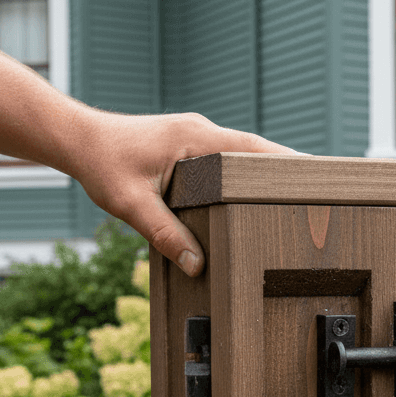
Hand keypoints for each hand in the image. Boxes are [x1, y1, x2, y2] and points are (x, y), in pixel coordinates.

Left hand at [74, 112, 297, 276]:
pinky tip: (252, 195)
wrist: (77, 140)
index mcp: (196, 139)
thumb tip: (197, 265)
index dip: (286, 163)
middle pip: (257, 150)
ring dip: (264, 172)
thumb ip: (165, 234)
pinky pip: (227, 158)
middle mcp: (202, 131)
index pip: (254, 149)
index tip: (316, 177)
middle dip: (285, 170)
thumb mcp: (131, 205)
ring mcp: (197, 136)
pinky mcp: (189, 145)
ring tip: (294, 196)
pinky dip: (244, 173)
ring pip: (243, 153)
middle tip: (318, 192)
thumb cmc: (102, 165)